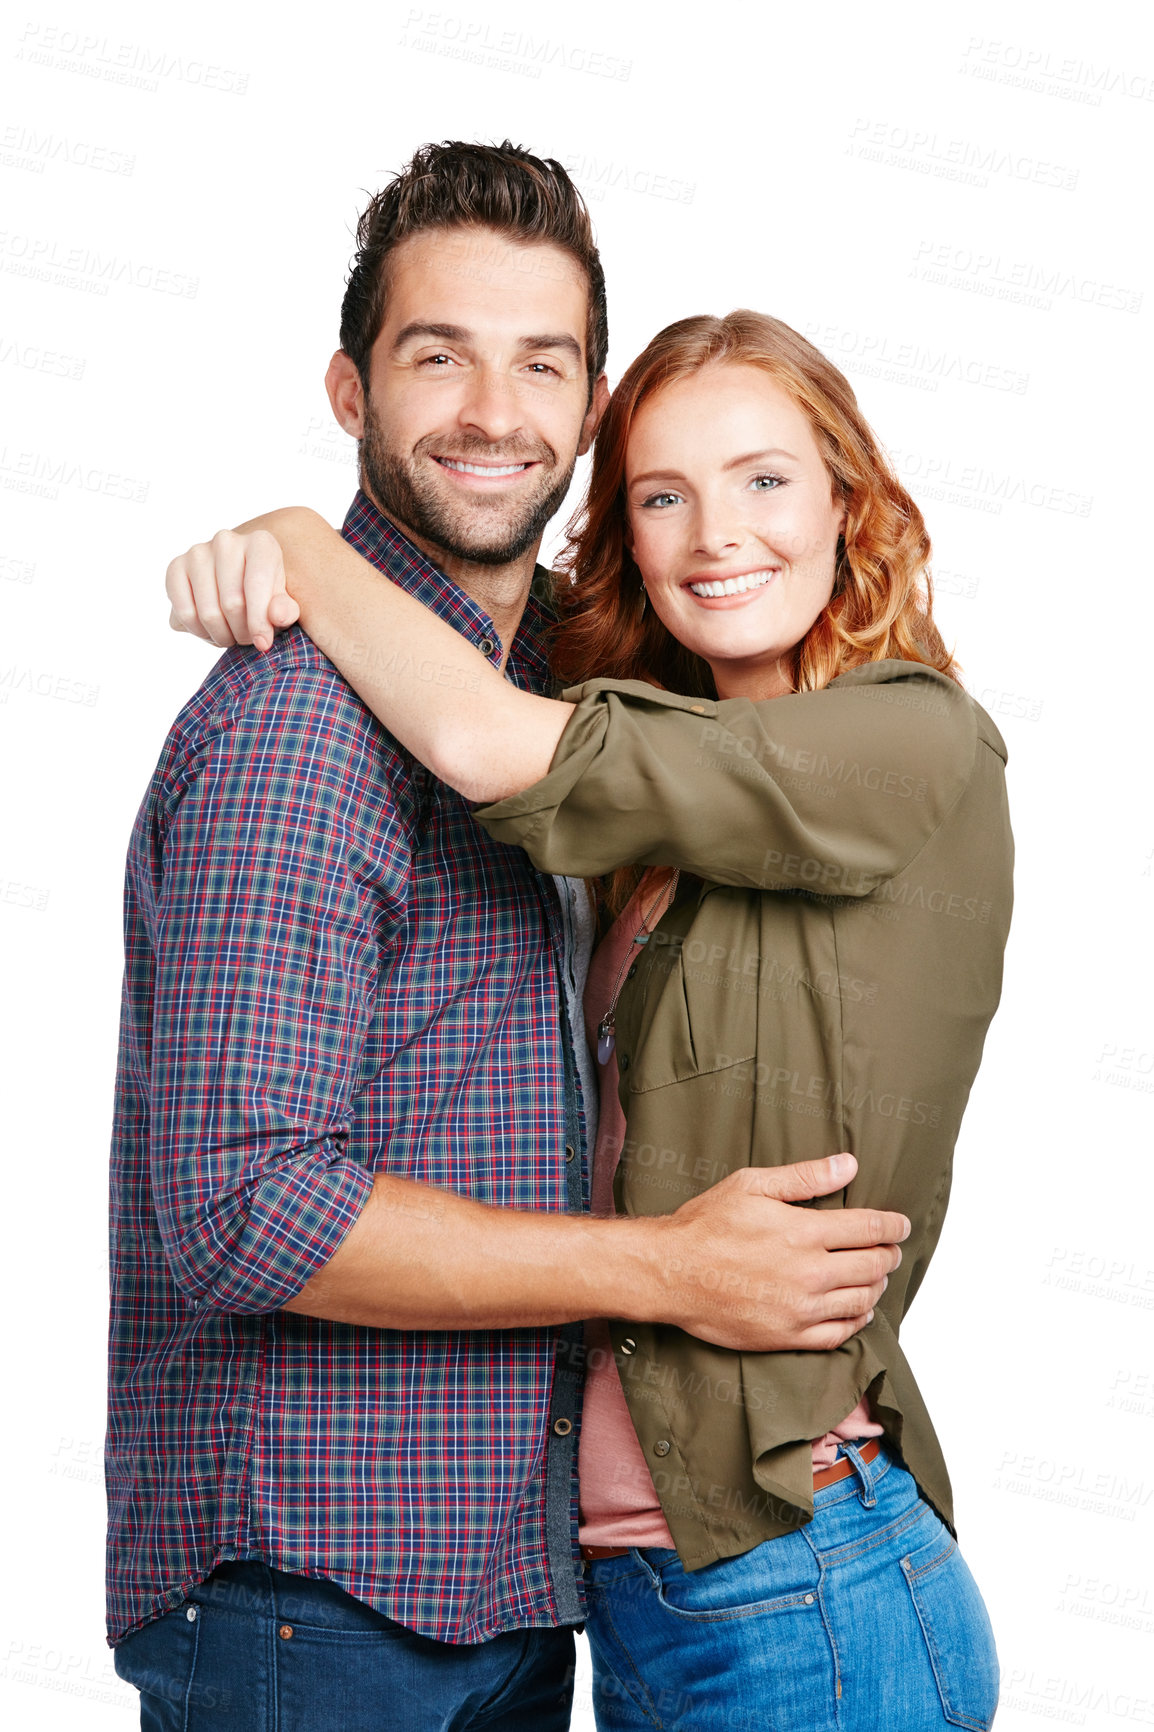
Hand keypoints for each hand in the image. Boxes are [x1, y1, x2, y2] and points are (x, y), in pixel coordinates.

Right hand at [166, 528, 299, 652]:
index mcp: (260, 543)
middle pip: (232, 603)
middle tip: (247, 639)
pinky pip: (184, 613)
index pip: (256, 585)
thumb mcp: (283, 605)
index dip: (259, 622)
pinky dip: (198, 631)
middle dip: (242, 632)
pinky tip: (210, 630)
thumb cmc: (267, 598)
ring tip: (232, 635)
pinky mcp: (175, 568)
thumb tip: (277, 616)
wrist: (239, 588)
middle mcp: (227, 540)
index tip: (263, 644)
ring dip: (221, 635)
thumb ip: (285, 611)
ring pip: (208, 613)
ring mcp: (198, 552)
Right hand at [655, 1153, 908, 1351]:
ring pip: (862, 1301)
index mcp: (804, 1232)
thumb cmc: (706, 1226)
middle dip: (889, 1254)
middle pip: (873, 1265)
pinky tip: (858, 1311)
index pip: (869, 1229)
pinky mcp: (788, 1336)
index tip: (901, 1225)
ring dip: (877, 1286)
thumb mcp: (752, 1185)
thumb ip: (805, 1177)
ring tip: (876, 1276)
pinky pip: (839, 1334)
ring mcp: (800, 1309)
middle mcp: (809, 1273)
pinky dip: (857, 1321)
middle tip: (891, 1248)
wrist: (670, 1273)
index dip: (893, 1226)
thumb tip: (848, 1165)